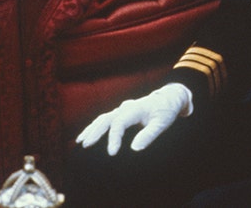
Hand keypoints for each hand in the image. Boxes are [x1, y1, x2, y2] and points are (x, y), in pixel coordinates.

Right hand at [75, 82, 191, 155]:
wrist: (169, 98)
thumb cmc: (166, 111)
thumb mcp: (162, 123)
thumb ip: (149, 135)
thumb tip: (134, 149)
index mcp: (135, 109)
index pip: (119, 123)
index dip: (114, 138)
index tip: (112, 153)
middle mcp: (125, 108)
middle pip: (106, 119)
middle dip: (95, 132)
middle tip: (86, 146)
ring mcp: (122, 109)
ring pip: (102, 118)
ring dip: (91, 129)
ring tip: (80, 142)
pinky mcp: (121, 113)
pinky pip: (104, 119)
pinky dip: (94, 127)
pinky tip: (87, 135)